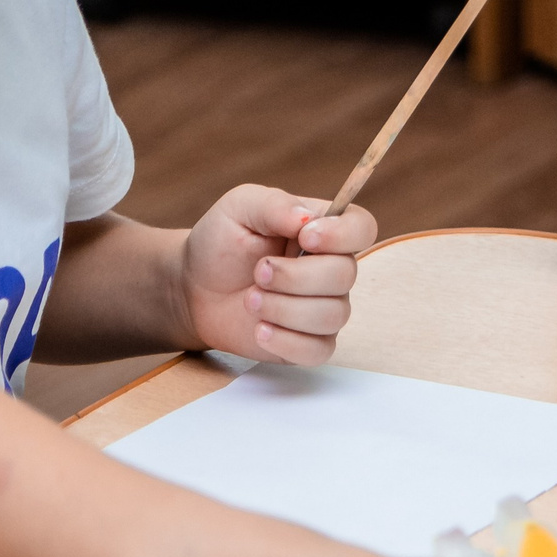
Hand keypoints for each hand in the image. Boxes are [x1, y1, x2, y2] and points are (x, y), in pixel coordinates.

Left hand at [181, 184, 375, 363]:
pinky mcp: (308, 342)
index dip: (342, 235)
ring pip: (332, 315)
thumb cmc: (221, 241)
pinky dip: (286, 341)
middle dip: (295, 276)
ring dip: (284, 308)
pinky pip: (319, 350)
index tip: (305, 236)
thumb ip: (274, 205)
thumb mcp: (240, 207)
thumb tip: (307, 218)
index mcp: (323, 229)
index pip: (362, 227)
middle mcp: (331, 269)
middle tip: (258, 272)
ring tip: (250, 299)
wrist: (194, 288)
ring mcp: (322, 307)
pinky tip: (259, 329)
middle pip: (345, 275)